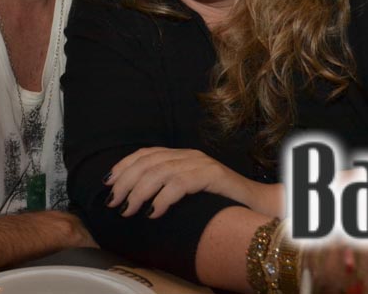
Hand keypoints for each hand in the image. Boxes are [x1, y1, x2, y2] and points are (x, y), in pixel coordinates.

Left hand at [103, 147, 275, 218]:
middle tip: (114, 203)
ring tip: (128, 210)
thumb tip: (135, 202)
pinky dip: (163, 198)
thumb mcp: (190, 194)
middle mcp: (190, 155)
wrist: (259, 205)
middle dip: (126, 182)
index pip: (146, 154)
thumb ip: (168, 190)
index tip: (108, 184)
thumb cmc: (221, 204)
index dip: (124, 166)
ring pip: (160, 172)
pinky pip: (180, 184)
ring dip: (139, 192)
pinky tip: (154, 212)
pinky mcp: (213, 176)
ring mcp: (202, 164)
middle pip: (148, 162)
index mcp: (182, 156)